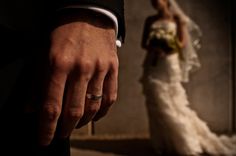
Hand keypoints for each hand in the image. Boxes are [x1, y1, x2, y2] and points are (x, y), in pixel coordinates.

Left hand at [39, 12, 117, 145]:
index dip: (46, 128)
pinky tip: (94, 116)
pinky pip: (110, 98)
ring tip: (75, 125)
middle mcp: (81, 69)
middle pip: (74, 111)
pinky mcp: (113, 68)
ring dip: (83, 122)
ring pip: (93, 107)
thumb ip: (36, 83)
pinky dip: (102, 112)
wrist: (88, 16)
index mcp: (59, 64)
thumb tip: (31, 108)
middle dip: (65, 129)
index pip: (51, 105)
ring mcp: (100, 69)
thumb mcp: (43, 54)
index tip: (44, 140)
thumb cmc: (63, 34)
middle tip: (60, 134)